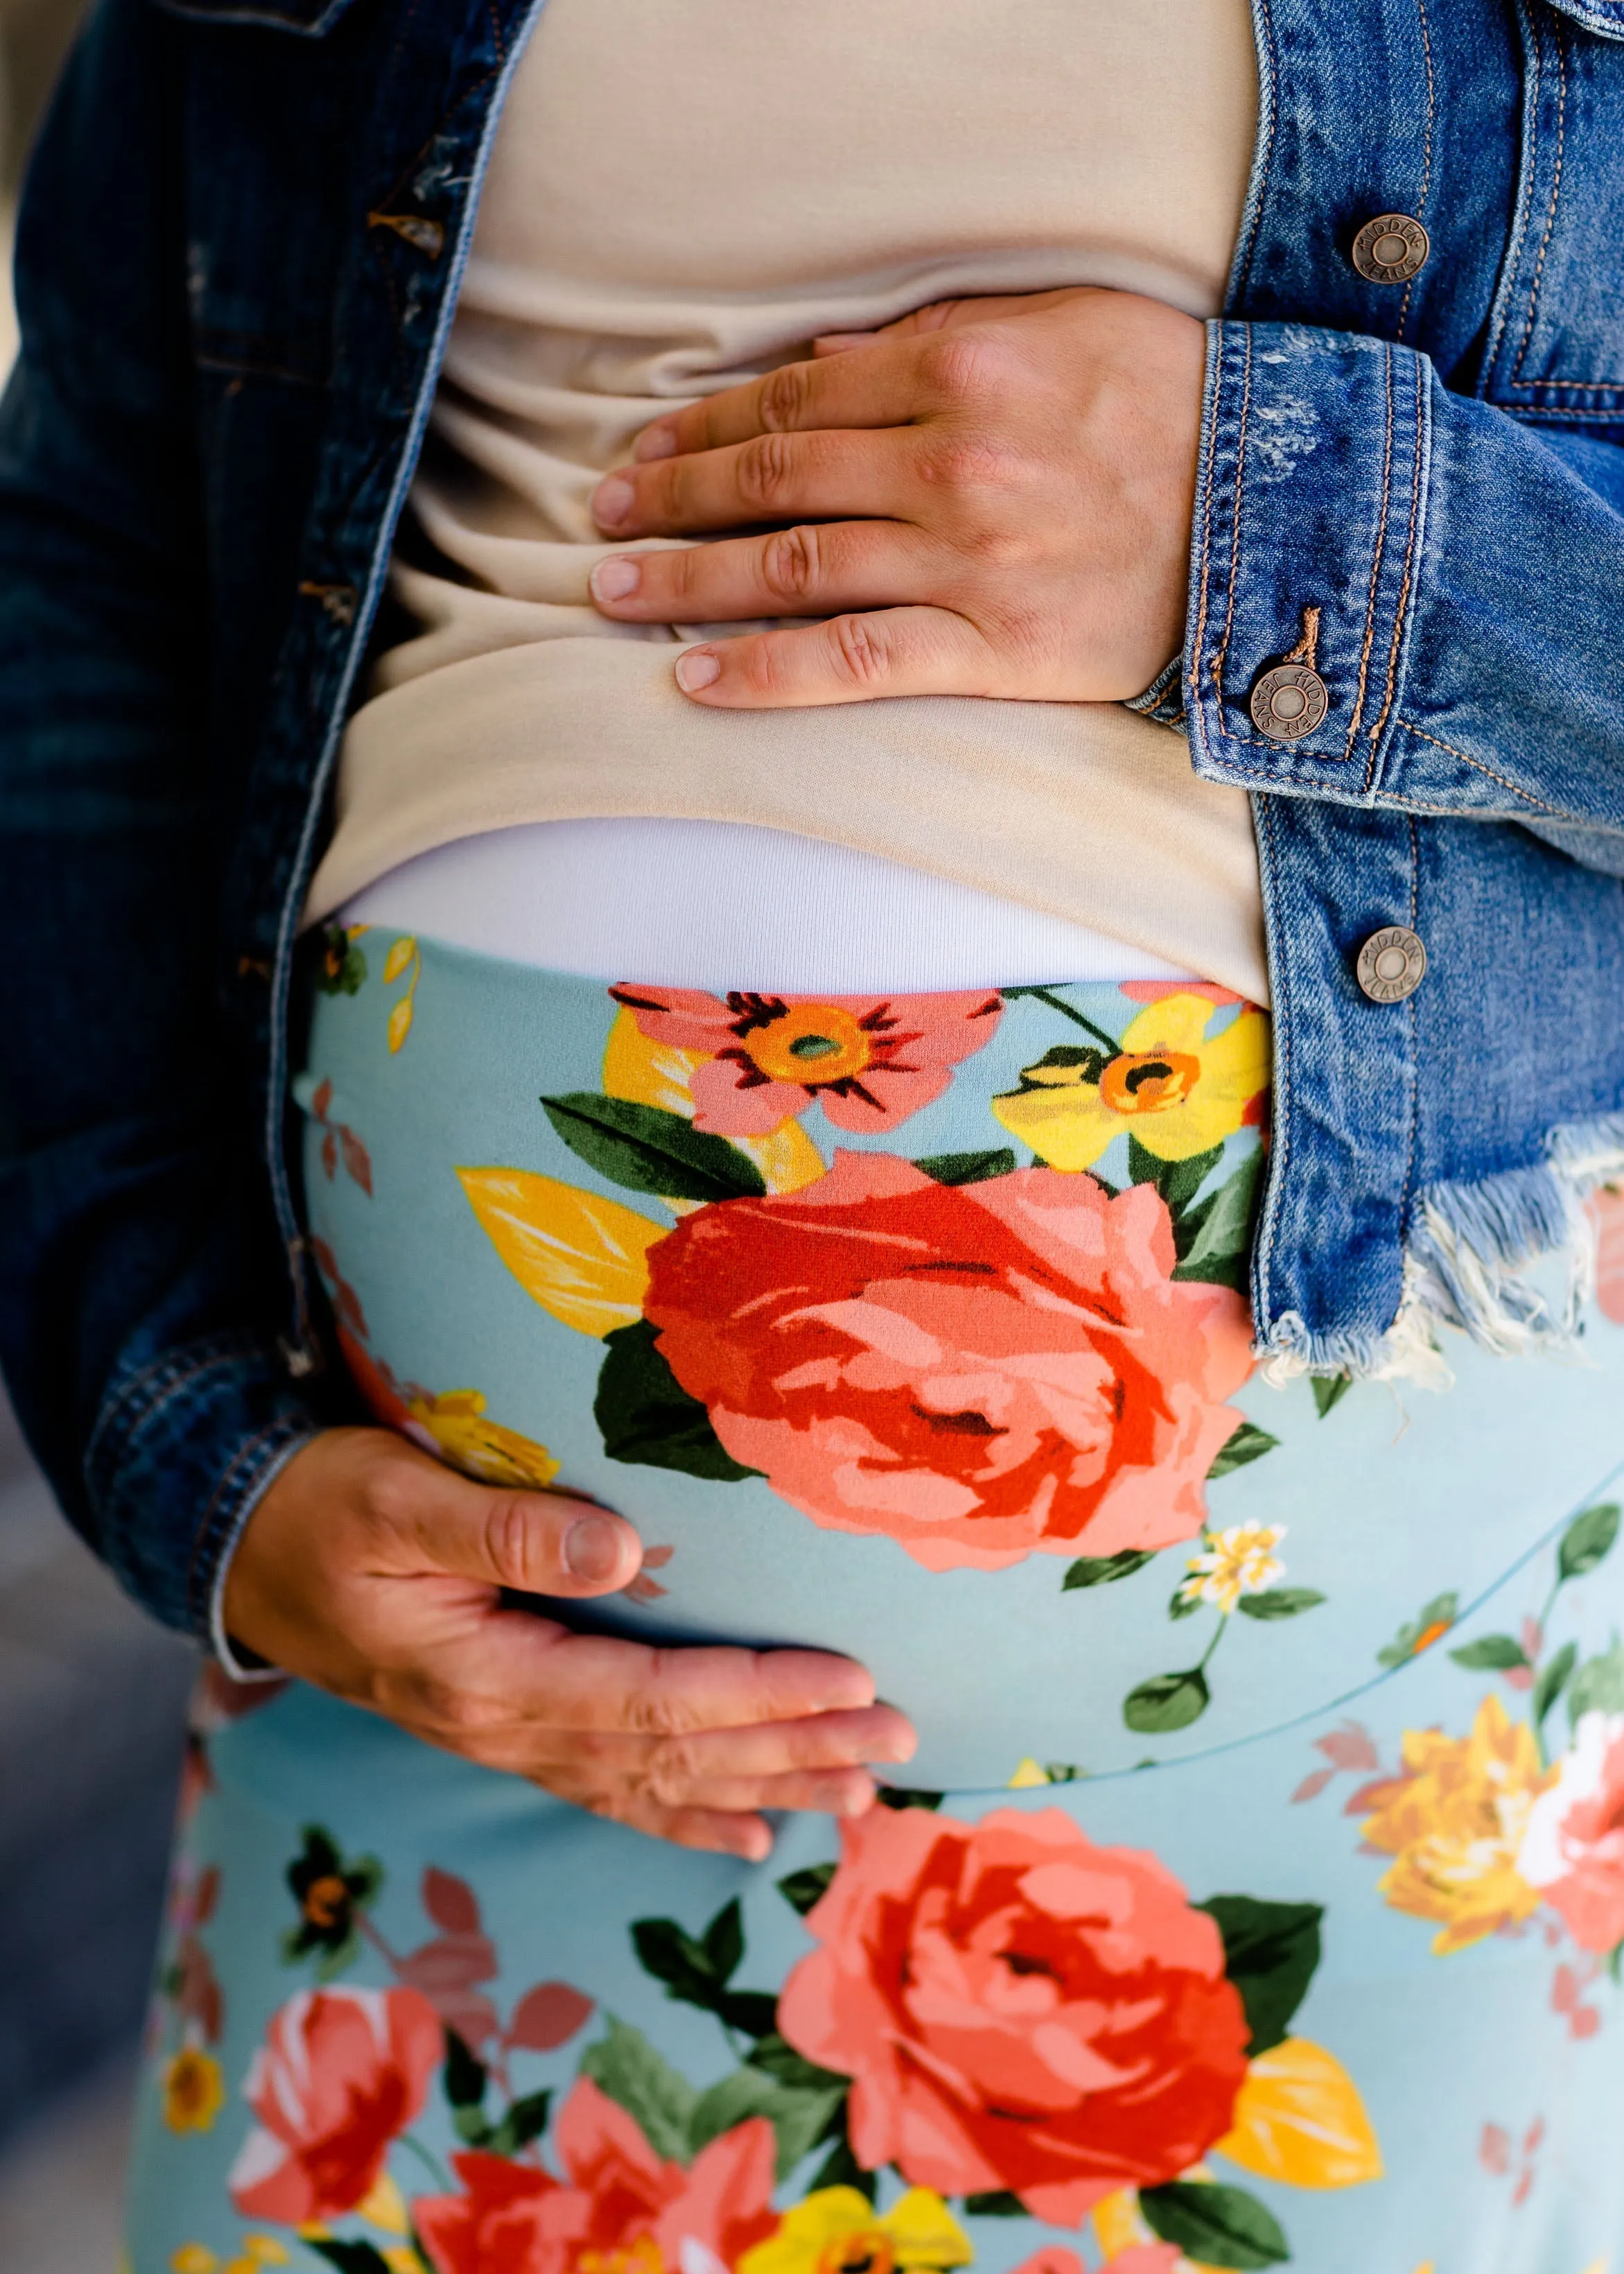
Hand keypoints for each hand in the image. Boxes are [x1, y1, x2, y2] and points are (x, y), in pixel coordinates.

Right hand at [224, 1428, 914, 1857]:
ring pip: (657, 1784)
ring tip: (860, 1791)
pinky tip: (747, 1837)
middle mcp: (508, 1728)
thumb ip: (505, 1525)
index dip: (758, 1695)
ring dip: (763, 1785)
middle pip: (677, 1754)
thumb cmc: (322, 1506)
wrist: (244, 1551)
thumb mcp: (397, 1497)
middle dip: (793, 1749)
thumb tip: (622, 1548)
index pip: (655, 1700)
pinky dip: (686, 1817)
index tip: (851, 1678)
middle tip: (898, 1740)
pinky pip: (612, 1793)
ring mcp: (507, 1742)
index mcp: (490, 1677)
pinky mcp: (505, 1731)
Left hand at [588, 287, 1204, 708]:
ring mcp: (966, 559)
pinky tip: (696, 679)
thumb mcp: (1067, 328)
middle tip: (603, 521)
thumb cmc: (1176, 411)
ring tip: (614, 594)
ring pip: (791, 567)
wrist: (1280, 516)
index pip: (796, 401)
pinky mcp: (990, 646)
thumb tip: (828, 362)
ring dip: (687, 580)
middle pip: (773, 480)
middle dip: (673, 500)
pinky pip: (852, 662)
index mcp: (962, 367)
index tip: (648, 451)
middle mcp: (949, 460)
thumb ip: (938, 340)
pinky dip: (765, 673)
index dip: (707, 428)